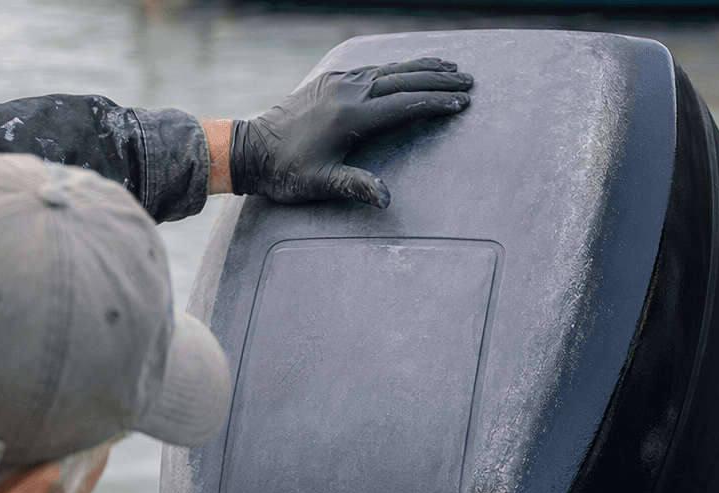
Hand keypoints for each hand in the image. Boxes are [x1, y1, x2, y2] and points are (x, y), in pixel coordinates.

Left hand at [231, 58, 473, 207]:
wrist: (251, 150)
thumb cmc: (286, 173)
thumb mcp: (321, 185)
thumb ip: (356, 187)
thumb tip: (387, 199)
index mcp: (350, 117)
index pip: (404, 105)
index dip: (435, 102)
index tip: (461, 102)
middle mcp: (347, 92)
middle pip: (402, 80)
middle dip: (438, 79)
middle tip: (468, 80)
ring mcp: (338, 83)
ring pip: (389, 70)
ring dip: (421, 68)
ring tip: (450, 66)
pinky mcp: (329, 81)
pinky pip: (371, 69)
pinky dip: (396, 68)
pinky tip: (409, 69)